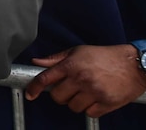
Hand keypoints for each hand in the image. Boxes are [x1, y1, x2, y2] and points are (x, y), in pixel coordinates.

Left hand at [24, 44, 145, 117]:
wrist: (133, 64)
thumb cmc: (105, 56)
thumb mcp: (78, 51)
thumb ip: (55, 59)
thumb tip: (36, 62)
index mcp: (71, 65)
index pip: (45, 78)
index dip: (34, 88)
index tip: (30, 94)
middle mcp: (81, 79)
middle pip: (57, 97)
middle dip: (61, 95)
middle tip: (70, 88)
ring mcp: (94, 92)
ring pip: (72, 107)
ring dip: (76, 102)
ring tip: (85, 92)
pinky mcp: (106, 103)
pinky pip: (89, 113)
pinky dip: (90, 108)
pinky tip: (96, 98)